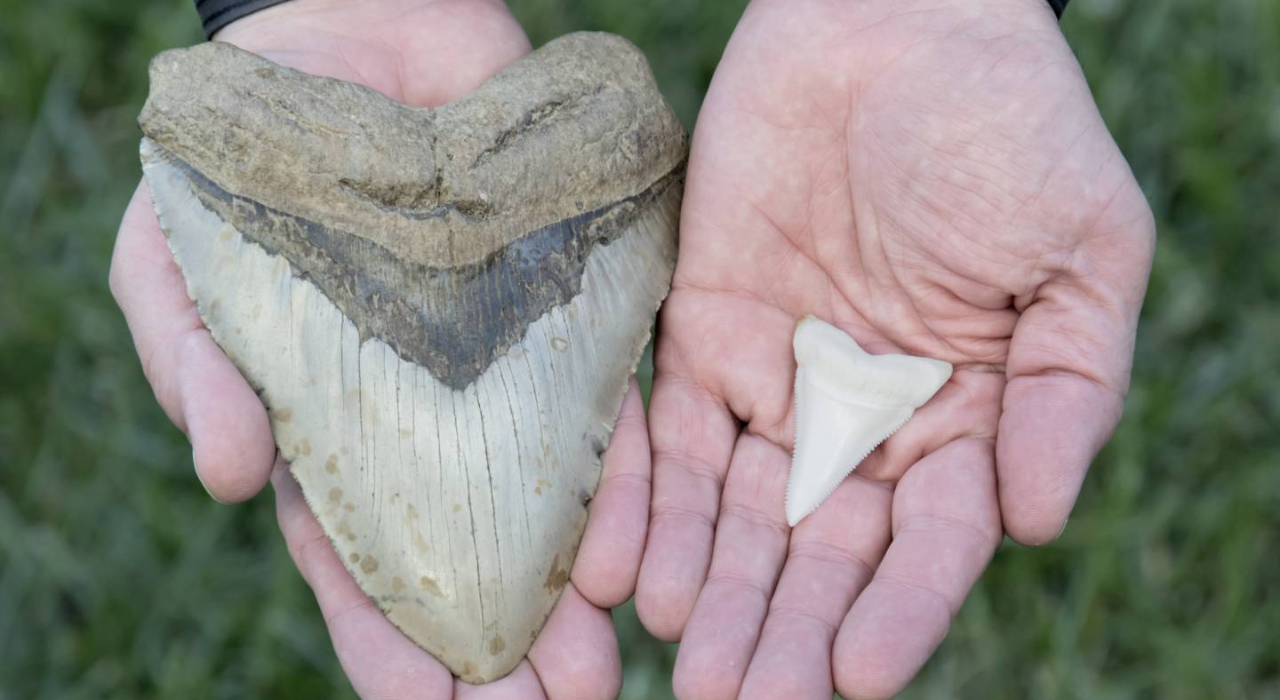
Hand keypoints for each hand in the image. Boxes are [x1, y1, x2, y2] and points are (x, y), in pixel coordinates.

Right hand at [110, 2, 650, 696]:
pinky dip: (617, 478)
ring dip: (571, 590)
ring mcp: (500, 375)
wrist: (344, 45)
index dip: (391, 643)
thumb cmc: (244, 165)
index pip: (361, 563)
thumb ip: (194, 362)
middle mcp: (428, 423)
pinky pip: (600, 407)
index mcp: (331, 434)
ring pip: (542, 503)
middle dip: (501, 647)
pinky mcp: (565, 316)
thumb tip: (224, 476)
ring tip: (601, 668)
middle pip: (466, 556)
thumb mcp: (183, 262)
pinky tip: (632, 551)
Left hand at [634, 0, 1154, 697]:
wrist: (892, 20)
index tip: (855, 676)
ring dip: (710, 591)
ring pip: (734, 512)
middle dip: (783, 630)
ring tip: (685, 668)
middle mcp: (863, 417)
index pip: (929, 542)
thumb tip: (1039, 523)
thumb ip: (1069, 391)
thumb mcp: (1083, 252)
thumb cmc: (1010, 124)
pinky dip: (639, 503)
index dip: (899, 611)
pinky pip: (660, 434)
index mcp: (964, 416)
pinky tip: (621, 574)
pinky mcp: (697, 333)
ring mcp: (775, 379)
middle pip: (820, 550)